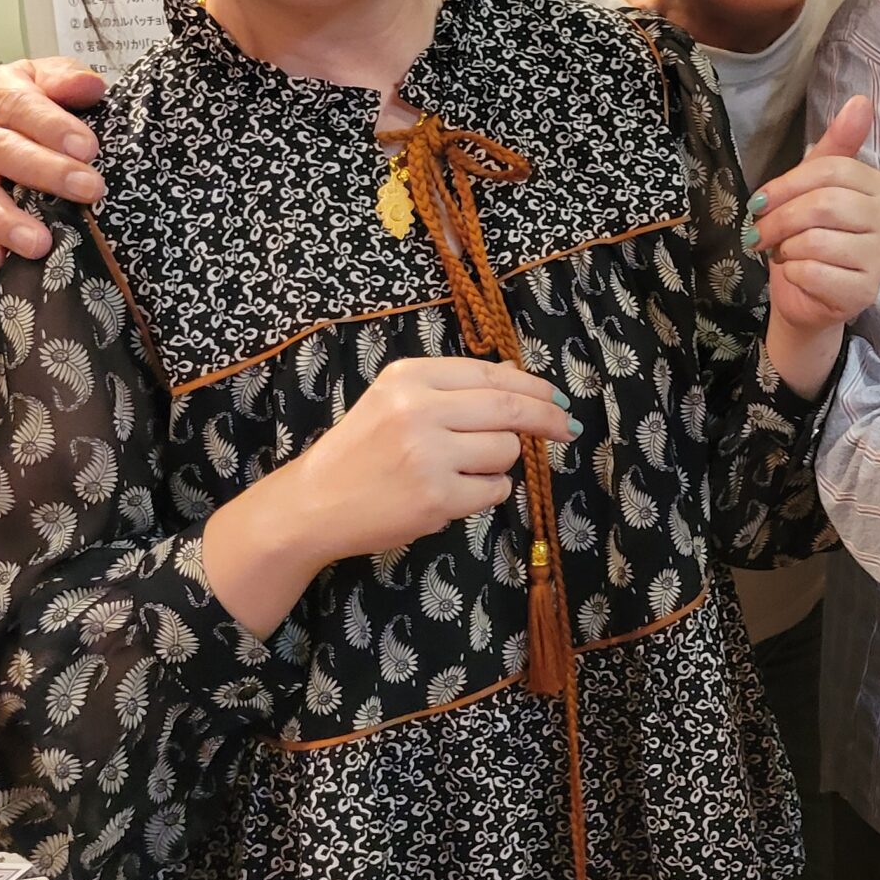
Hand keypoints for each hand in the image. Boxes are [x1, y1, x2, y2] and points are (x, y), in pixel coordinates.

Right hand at [0, 58, 110, 269]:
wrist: (7, 124)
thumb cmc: (38, 103)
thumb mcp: (53, 79)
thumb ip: (68, 79)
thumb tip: (86, 86)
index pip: (19, 105)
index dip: (53, 126)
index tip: (88, 148)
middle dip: (46, 172)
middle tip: (88, 189)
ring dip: (4, 219)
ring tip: (40, 242)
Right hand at [203, 358, 575, 638]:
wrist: (312, 504)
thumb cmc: (361, 450)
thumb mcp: (396, 401)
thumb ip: (453, 387)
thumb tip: (522, 380)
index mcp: (408, 377)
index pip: (491, 375)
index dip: (534, 387)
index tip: (557, 398)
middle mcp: (418, 410)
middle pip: (510, 408)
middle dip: (547, 418)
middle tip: (566, 428)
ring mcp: (428, 455)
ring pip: (507, 451)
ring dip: (501, 462)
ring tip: (465, 469)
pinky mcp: (437, 498)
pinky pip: (494, 490)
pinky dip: (487, 492)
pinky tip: (454, 493)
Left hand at [750, 95, 879, 336]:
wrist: (805, 298)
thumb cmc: (807, 237)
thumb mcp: (813, 187)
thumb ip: (837, 144)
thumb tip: (861, 100)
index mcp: (876, 186)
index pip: (831, 170)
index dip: (786, 185)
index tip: (760, 202)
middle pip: (823, 205)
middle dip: (779, 220)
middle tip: (760, 233)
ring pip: (816, 241)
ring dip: (786, 249)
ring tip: (785, 254)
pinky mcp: (865, 292)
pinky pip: (815, 273)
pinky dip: (793, 275)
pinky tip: (798, 276)